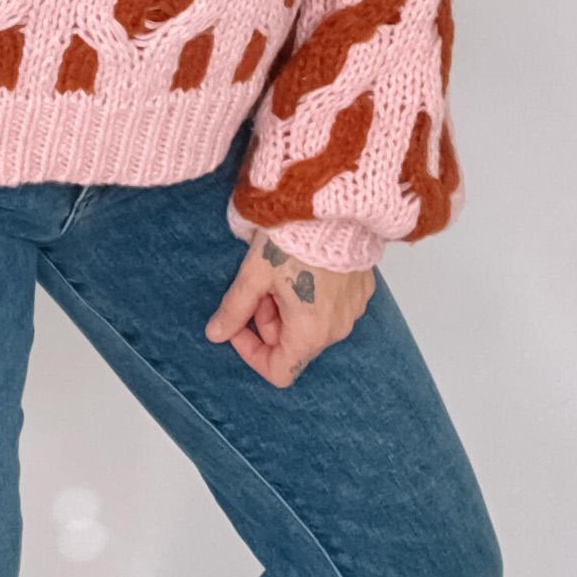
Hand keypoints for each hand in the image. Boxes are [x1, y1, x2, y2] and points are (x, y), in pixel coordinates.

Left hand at [204, 232, 374, 386]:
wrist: (334, 205)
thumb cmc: (295, 238)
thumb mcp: (255, 274)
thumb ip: (234, 309)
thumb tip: (215, 333)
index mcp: (311, 332)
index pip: (279, 371)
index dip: (252, 353)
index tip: (238, 325)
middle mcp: (338, 329)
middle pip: (293, 345)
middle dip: (268, 321)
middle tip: (258, 286)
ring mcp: (353, 310)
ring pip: (311, 325)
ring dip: (288, 308)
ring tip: (279, 272)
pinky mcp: (361, 291)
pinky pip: (331, 307)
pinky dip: (311, 296)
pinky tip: (302, 266)